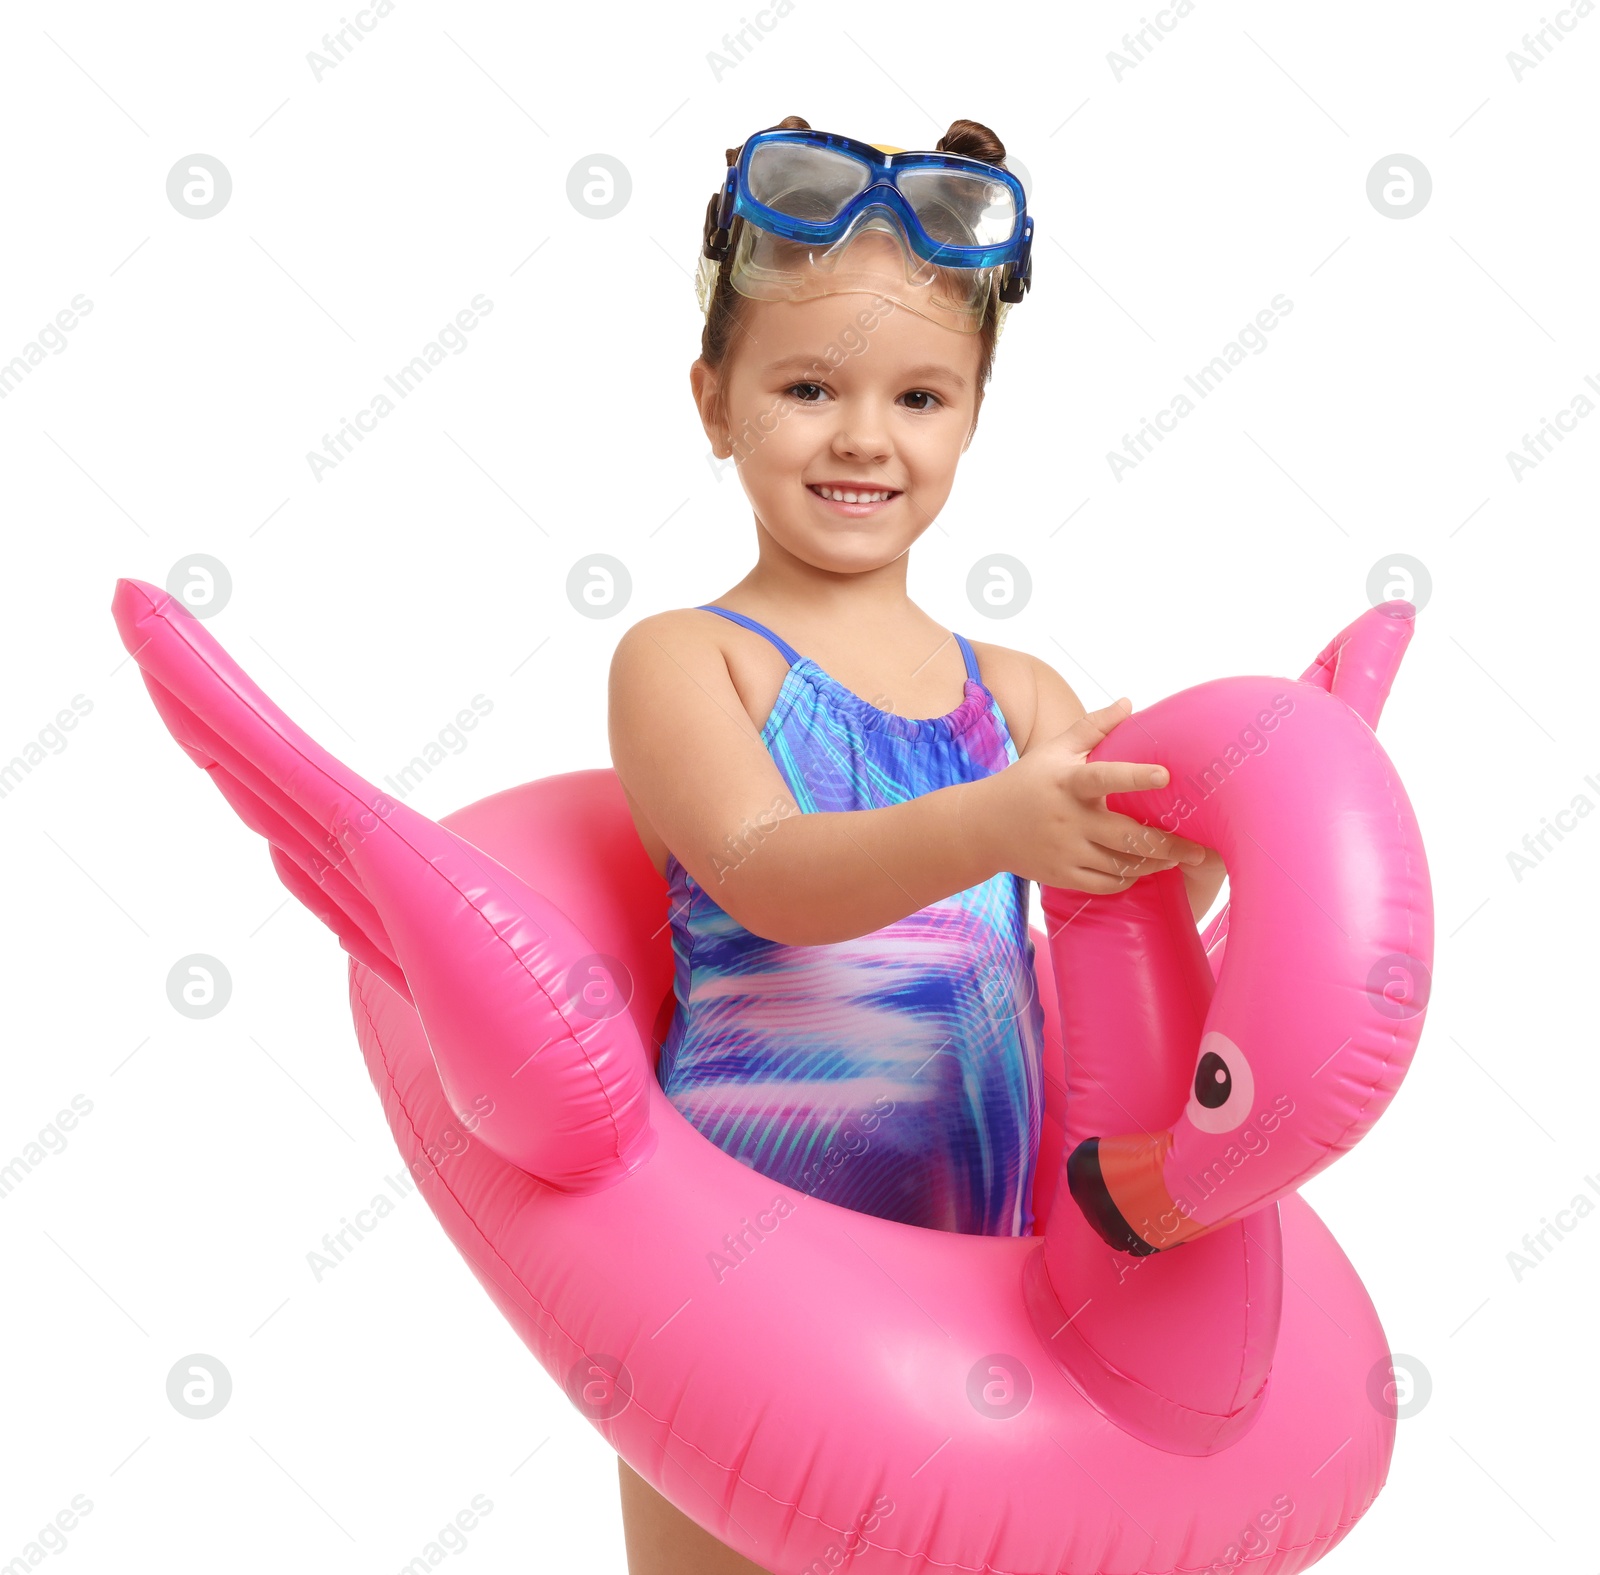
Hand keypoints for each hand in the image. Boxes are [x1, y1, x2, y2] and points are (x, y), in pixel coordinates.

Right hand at [986, 697, 1207, 893]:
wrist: (983, 826)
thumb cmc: (1027, 781)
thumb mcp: (1054, 749)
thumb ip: (1093, 727)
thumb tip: (1129, 702)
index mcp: (1068, 783)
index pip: (1104, 777)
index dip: (1135, 777)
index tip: (1165, 775)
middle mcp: (1068, 819)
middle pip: (1127, 837)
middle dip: (1168, 846)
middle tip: (1200, 851)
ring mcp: (1064, 851)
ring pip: (1121, 865)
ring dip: (1153, 864)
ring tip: (1176, 859)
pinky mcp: (1061, 875)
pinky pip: (1105, 884)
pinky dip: (1128, 879)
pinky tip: (1142, 870)